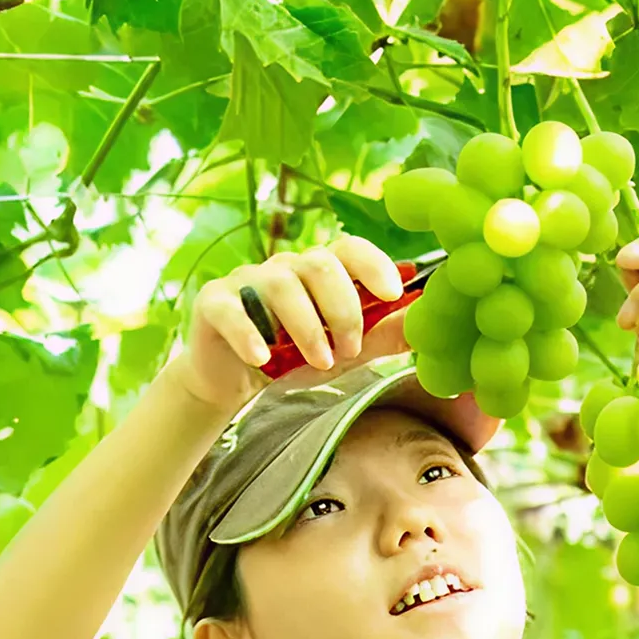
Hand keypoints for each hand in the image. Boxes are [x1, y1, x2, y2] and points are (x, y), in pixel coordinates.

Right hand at [178, 236, 409, 412]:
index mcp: (320, 272)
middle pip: (320, 264)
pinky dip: (249, 334)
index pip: (349, 248)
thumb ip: (383, 335)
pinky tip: (263, 360)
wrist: (237, 389)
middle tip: (350, 349)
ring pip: (281, 284)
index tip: (394, 293)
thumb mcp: (346, 353)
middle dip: (343, 309)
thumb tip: (425, 317)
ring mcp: (247, 282)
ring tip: (320, 362)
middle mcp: (285, 267)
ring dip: (307, 327)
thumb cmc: (295, 363)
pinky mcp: (213, 304)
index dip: (374, 264)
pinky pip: (232, 309)